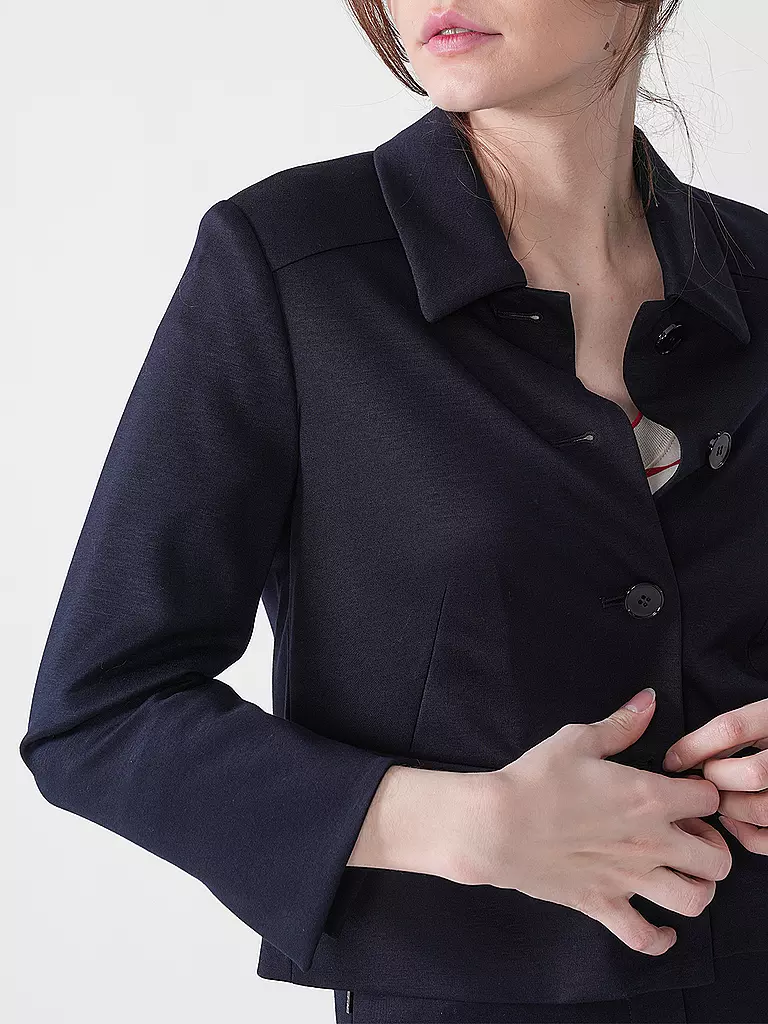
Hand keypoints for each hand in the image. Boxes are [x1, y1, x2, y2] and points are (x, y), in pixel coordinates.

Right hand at [455, 687, 729, 955]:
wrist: (497, 825)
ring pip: (696, 901)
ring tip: (680, 874)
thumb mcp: (577, 740)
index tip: (687, 789)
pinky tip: (659, 925)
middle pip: (719, 859)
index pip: (710, 798)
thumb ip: (621, 724)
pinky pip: (645, 938)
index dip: (704, 791)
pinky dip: (659, 938)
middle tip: (691, 834)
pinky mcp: (604, 904)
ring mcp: (630, 880)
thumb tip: (649, 701)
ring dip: (697, 888)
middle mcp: (651, 844)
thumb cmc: (535, 780)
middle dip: (713, 846)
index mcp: (650, 798)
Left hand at [663, 698, 767, 854]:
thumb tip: (658, 719)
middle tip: (699, 781)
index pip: (732, 728)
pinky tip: (732, 821)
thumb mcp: (761, 717)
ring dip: (730, 808)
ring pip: (763, 808)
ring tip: (715, 799)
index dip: (695, 746)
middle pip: (752, 772)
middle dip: (717, 780)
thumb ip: (726, 729)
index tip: (672, 760)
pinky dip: (748, 835)